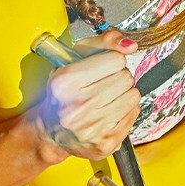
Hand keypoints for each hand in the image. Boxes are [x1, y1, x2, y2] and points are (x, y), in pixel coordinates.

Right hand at [34, 30, 140, 161]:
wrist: (50, 130)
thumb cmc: (65, 91)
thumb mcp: (75, 58)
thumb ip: (104, 42)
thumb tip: (130, 45)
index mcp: (66, 82)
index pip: (116, 59)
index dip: (111, 61)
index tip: (101, 68)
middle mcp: (77, 106)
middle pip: (126, 78)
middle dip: (118, 78)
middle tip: (102, 85)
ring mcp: (92, 127)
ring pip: (134, 96)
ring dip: (124, 94)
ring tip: (105, 99)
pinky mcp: (105, 143)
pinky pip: (134, 114)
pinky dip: (125, 112)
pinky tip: (108, 113)